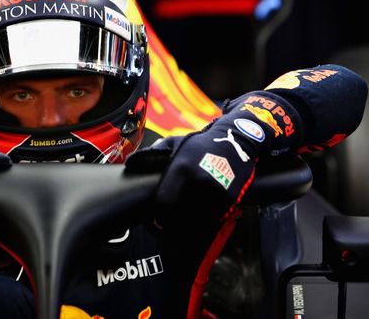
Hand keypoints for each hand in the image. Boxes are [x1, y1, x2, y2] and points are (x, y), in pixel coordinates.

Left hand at [127, 91, 302, 229]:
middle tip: (167, 229)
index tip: (156, 223)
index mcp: (180, 168)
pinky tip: (199, 221)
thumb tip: (131, 163)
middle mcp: (197, 181)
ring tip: (181, 229)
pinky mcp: (229, 198)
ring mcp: (215, 191)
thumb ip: (154, 153)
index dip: (158, 217)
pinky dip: (204, 223)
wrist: (237, 139)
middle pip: (178, 216)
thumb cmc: (203, 143)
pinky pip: (212, 219)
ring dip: (187, 228)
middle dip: (170, 226)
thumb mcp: (176, 142)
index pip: (164, 203)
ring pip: (196, 221)